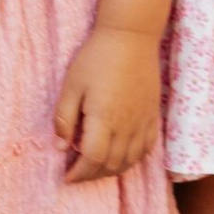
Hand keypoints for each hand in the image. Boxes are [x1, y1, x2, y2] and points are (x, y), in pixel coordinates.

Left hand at [55, 27, 162, 180]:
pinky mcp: (153, 115)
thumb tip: (61, 147)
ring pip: (130, 161)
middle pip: (111, 165)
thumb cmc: (96, 58)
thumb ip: (65, 118)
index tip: (66, 176)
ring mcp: (143, 121)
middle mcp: (127, 125)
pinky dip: (132, 160)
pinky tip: (121, 157)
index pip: (92, 159)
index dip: (79, 173)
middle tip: (77, 174)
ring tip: (96, 168)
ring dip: (112, 171)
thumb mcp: (71, 85)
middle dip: (92, 175)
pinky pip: (146, 149)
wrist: (131, 37)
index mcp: (104, 119)